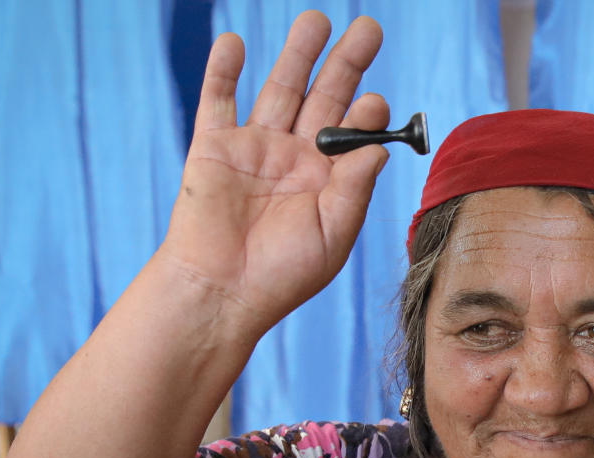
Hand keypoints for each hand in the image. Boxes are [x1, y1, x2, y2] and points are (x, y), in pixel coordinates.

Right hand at [159, 11, 388, 337]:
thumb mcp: (332, 234)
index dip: (367, 113)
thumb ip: (355, 187)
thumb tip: (380, 145)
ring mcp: (254, 150)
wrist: (221, 294)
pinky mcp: (213, 149)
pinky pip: (217, 102)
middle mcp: (295, 159)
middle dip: (346, 63)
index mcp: (328, 181)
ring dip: (297, 54)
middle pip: (324, 99)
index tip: (374, 101)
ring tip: (317, 20)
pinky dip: (222, 72)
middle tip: (369, 28)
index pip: (354, 134)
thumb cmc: (281, 275)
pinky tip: (234, 42)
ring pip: (279, 90)